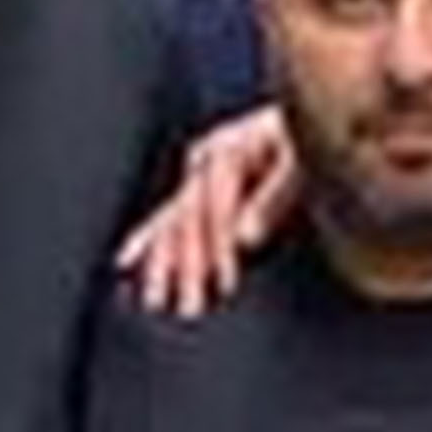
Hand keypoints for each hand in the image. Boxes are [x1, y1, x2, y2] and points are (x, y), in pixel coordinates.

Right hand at [114, 107, 298, 317]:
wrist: (302, 126)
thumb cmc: (304, 141)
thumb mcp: (300, 161)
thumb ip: (272, 198)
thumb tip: (245, 236)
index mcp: (231, 145)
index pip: (216, 203)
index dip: (220, 245)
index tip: (225, 282)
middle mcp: (206, 158)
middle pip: (189, 216)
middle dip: (189, 264)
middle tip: (189, 305)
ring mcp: (197, 171)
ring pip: (174, 222)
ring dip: (165, 264)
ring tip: (158, 300)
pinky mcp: (196, 186)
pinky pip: (167, 218)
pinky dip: (148, 242)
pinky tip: (126, 263)